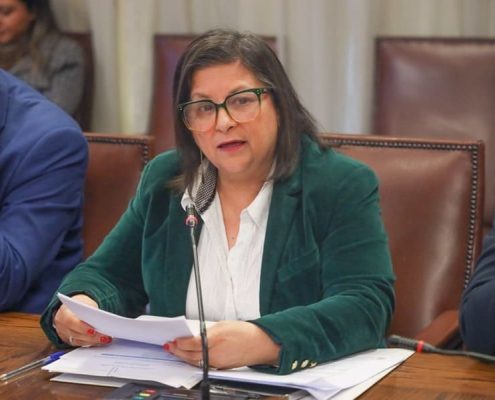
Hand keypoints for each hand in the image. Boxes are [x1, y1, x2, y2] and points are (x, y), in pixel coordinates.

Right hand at [52, 294, 111, 346]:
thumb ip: (90, 311)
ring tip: (106, 339)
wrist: (69, 308)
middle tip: (105, 337)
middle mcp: (62, 326)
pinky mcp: (69, 340)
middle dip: (92, 337)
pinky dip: (91, 343)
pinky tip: (101, 341)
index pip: (71, 322)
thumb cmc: (79, 304)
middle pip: (77, 334)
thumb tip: (102, 320)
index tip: (93, 331)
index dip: (82, 328)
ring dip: (94, 341)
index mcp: (64, 314)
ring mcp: (65, 335)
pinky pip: (81, 344)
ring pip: (79, 341)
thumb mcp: (85, 303)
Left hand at [165, 320, 279, 368]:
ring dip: (184, 357)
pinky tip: (189, 356)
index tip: (173, 340)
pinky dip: (194, 360)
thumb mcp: (223, 325)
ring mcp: (218, 363)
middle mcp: (216, 354)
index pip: (192, 343)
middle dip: (178, 351)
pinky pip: (203, 365)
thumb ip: (207, 331)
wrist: (260, 344)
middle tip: (169, 346)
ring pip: (195, 361)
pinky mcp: (220, 368)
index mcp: (216, 339)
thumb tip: (195, 336)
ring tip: (175, 351)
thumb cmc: (245, 333)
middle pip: (191, 355)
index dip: (180, 343)